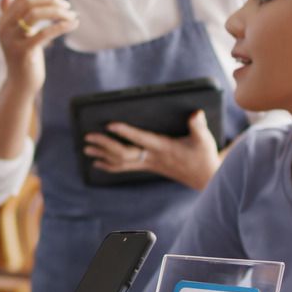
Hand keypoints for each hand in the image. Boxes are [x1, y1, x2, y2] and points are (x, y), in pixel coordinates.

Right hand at [0, 0, 78, 87]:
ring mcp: (12, 40)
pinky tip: (73, 25)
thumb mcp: (18, 31)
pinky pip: (44, 33)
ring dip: (57, 12)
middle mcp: (4, 27)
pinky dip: (61, 26)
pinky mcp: (22, 52)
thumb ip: (14, 10)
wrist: (20, 84)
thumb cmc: (25, 56)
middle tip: (67, 6)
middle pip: (28, 1)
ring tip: (71, 16)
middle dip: (51, 0)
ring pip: (35, 14)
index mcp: (4, 19)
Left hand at [84, 110, 219, 189]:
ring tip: (87, 148)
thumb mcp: (204, 140)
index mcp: (163, 148)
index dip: (126, 132)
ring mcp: (148, 164)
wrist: (204, 178)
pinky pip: (124, 168)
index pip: (140, 139)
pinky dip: (109, 165)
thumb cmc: (203, 156)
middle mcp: (152, 157)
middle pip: (123, 153)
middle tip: (88, 136)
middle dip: (104, 144)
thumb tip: (196, 113)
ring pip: (120, 162)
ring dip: (102, 154)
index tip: (110, 124)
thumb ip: (198, 126)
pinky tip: (97, 162)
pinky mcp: (147, 167)